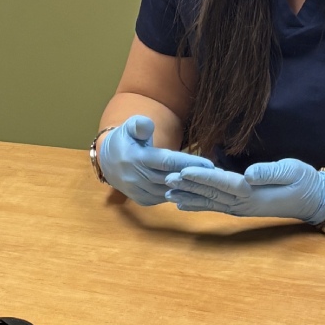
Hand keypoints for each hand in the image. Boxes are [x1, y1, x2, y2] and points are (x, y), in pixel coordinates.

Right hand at [99, 116, 214, 205]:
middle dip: (194, 177)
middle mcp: (137, 177)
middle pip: (171, 178)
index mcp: (136, 158)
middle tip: (217, 174)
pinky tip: (195, 191)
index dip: (188, 162)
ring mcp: (139, 191)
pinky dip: (179, 195)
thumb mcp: (129, 127)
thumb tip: (147, 124)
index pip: (167, 161)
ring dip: (189, 189)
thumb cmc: (125, 140)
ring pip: (169, 192)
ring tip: (210, 184)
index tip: (209, 163)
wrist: (107, 162)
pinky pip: (164, 199)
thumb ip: (139, 124)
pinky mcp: (142, 200)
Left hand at [165, 157, 324, 224]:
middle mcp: (243, 204)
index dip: (203, 177)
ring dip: (188, 197)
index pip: (224, 183)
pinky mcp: (241, 207)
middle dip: (188, 187)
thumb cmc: (304, 181)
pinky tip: (182, 203)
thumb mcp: (292, 170)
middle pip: (211, 195)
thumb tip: (249, 174)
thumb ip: (270, 171)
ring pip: (210, 202)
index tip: (184, 171)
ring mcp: (241, 208)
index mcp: (254, 193)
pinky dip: (197, 204)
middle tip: (166, 180)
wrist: (313, 199)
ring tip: (167, 192)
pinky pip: (215, 206)